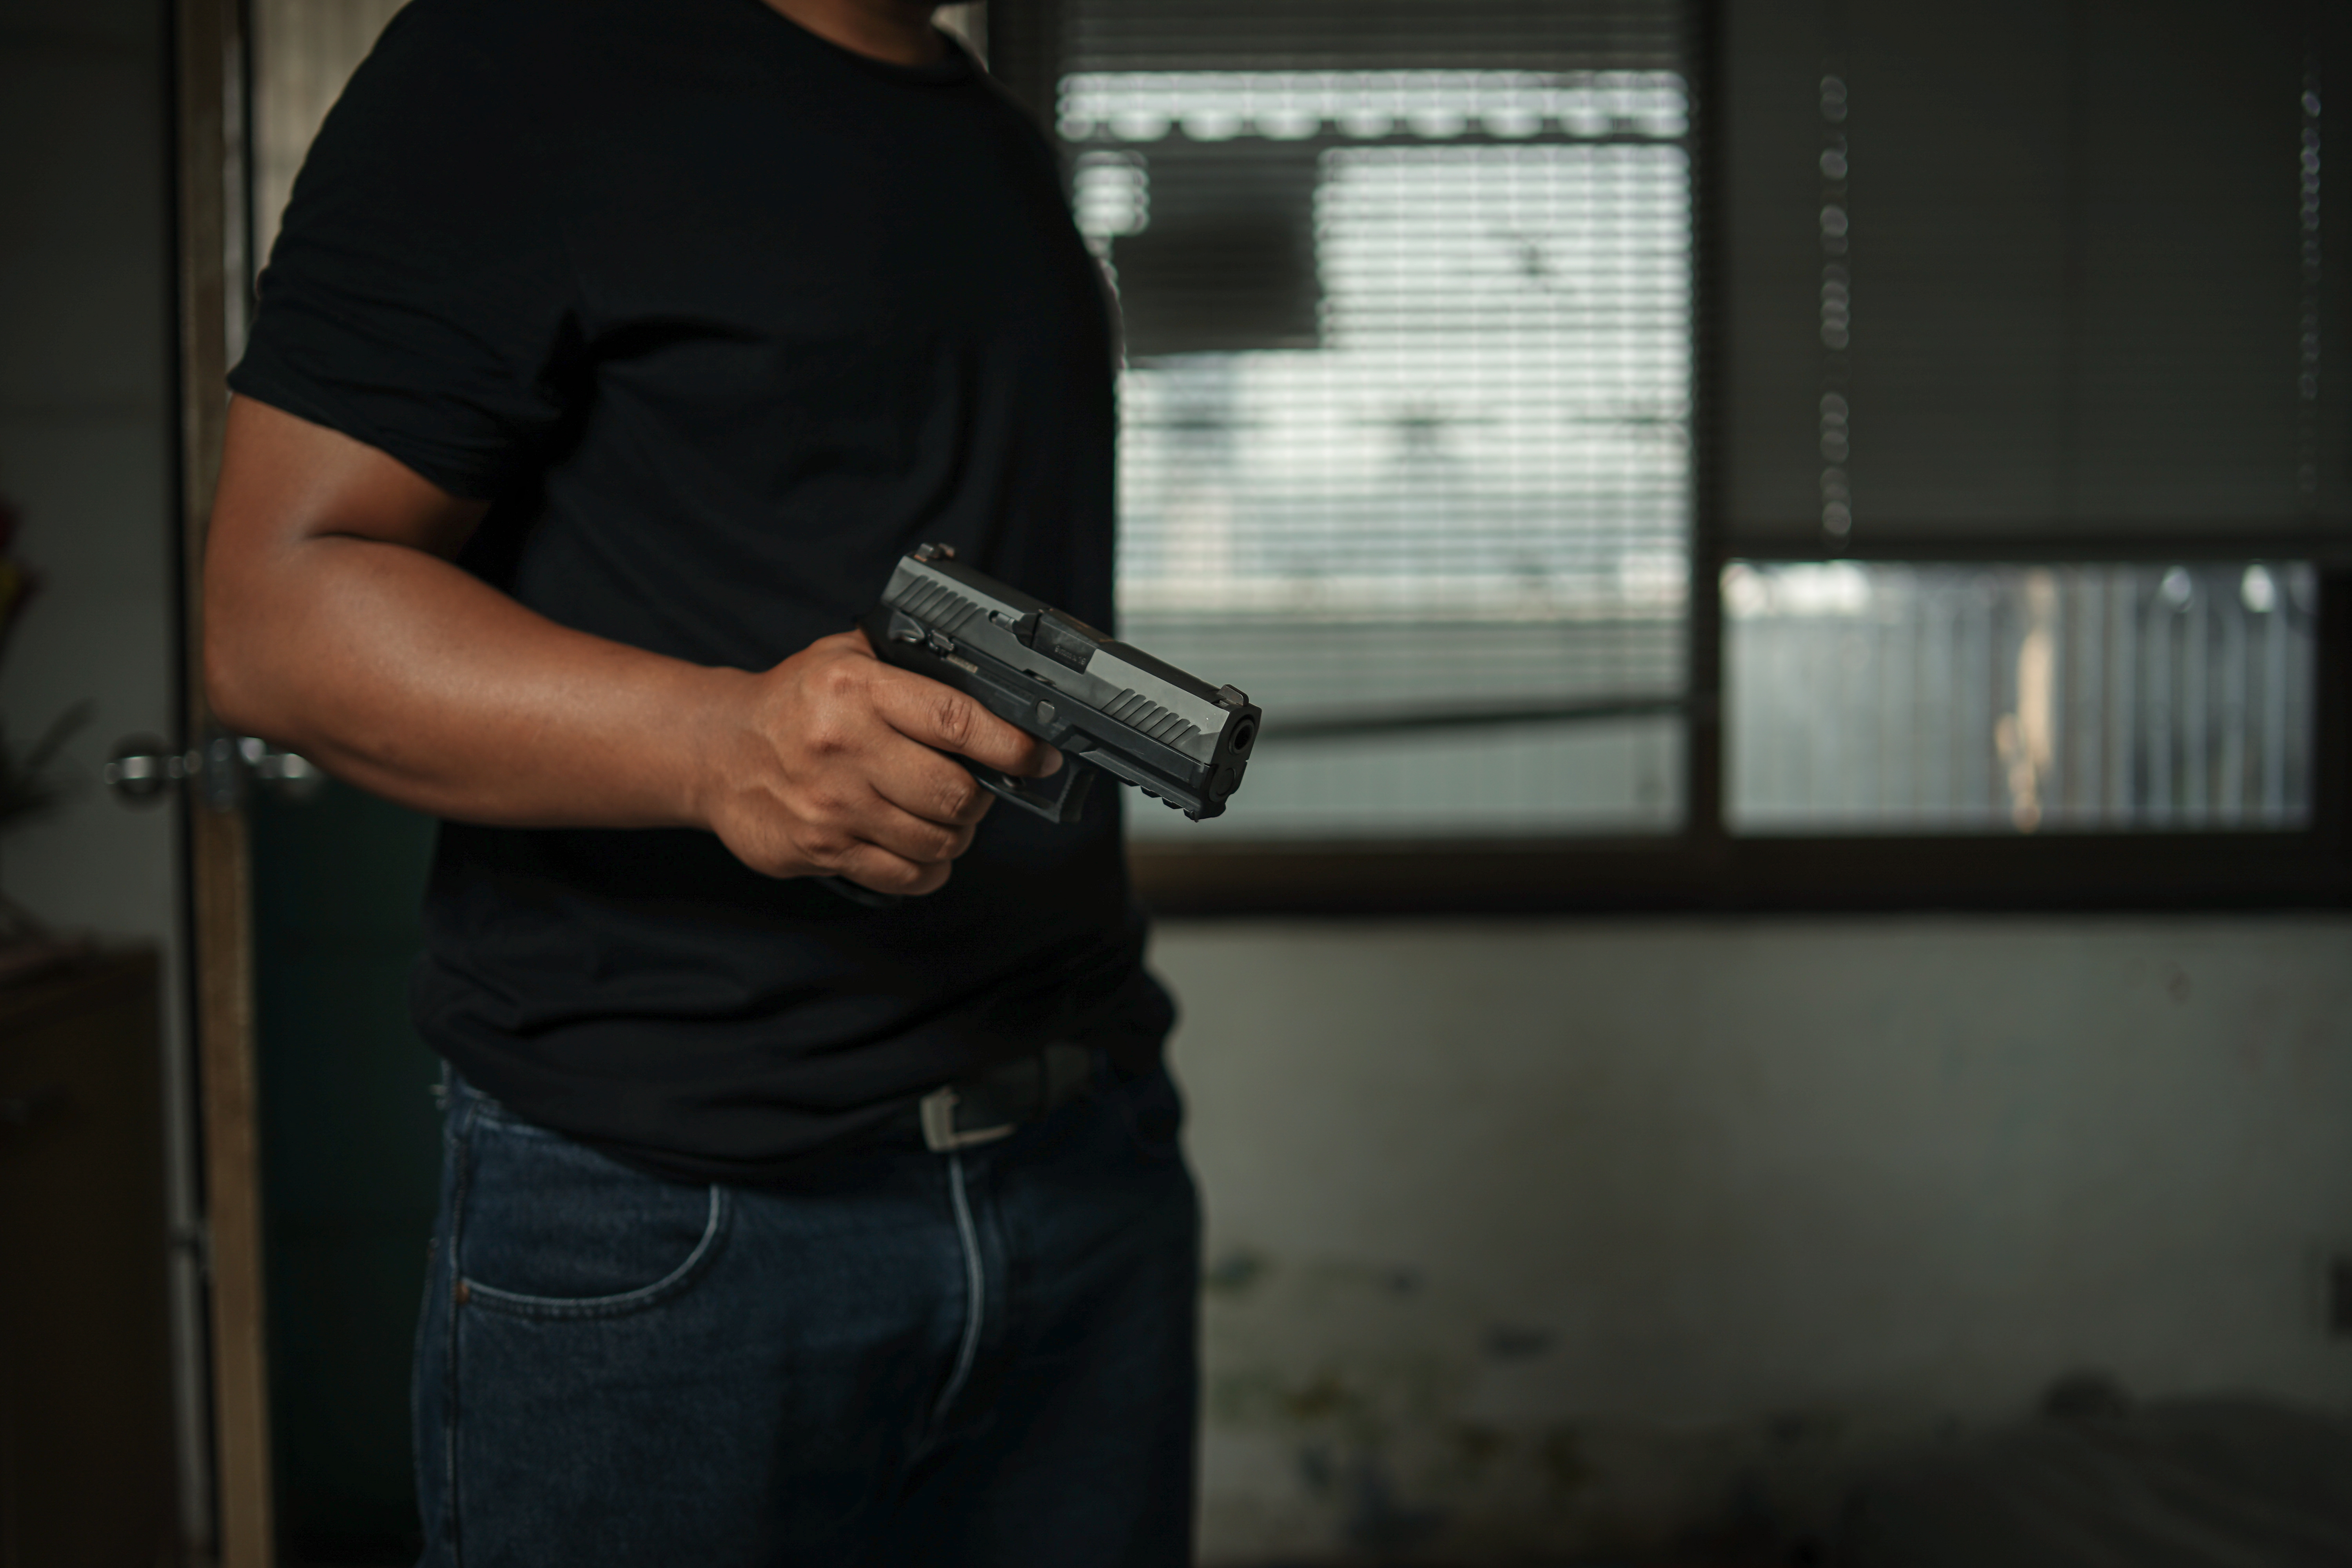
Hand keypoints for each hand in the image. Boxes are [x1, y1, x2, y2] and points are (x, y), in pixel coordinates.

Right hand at [698, 630, 1061, 895]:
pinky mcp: (821, 850)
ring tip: (943, 815)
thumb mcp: (844, 656)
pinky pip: (905, 876)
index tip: (1038, 757)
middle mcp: (845, 749)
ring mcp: (833, 806)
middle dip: (980, 798)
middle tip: (976, 788)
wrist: (716, 751)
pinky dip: (928, 868)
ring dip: (955, 834)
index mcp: (857, 691)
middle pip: (954, 794)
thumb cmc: (793, 703)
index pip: (958, 721)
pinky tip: (920, 848)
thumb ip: (909, 664)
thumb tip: (990, 684)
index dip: (1012, 745)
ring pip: (935, 841)